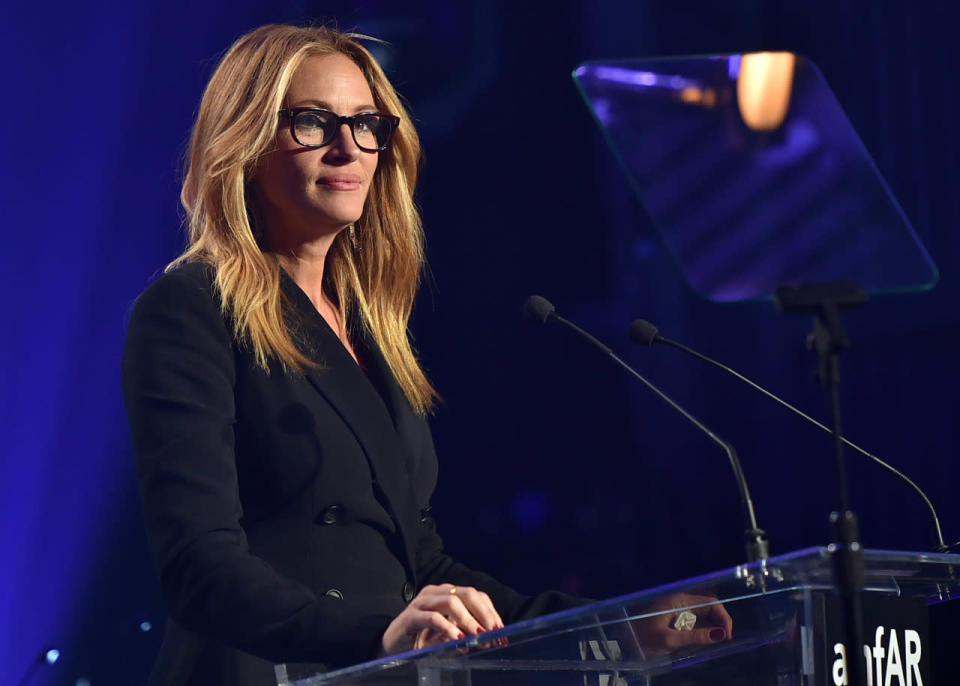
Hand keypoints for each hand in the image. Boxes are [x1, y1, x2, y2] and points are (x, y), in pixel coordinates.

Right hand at [380, 584, 503, 654]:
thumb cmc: (423, 639)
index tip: (501, 629)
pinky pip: (433, 618)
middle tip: (493, 632)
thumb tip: (490, 637)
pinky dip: (448, 628)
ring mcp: (422, 602)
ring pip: (452, 602)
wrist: (391, 646)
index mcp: (447, 593)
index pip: (475, 595)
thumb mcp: (449, 634)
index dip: (490, 611)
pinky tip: (457, 639)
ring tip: (478, 637)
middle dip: (484, 614)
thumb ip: (466, 632)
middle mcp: (436, 592)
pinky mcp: (411, 616)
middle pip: (466, 594)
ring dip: (469, 621)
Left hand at [629, 592, 732, 654]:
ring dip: (711, 628)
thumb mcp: (669, 640)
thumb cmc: (642, 637)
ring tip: (714, 644)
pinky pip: (694, 622)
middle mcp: (680, 602)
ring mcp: (677, 610)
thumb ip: (695, 637)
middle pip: (709, 608)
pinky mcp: (673, 619)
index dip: (723, 617)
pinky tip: (702, 643)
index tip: (727, 636)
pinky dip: (701, 631)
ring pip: (702, 615)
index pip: (711, 603)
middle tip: (724, 642)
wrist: (620, 639)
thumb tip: (721, 634)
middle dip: (720, 623)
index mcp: (679, 601)